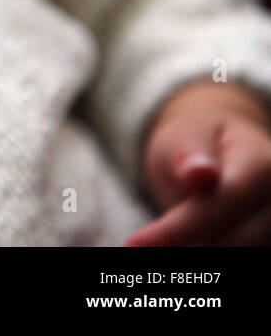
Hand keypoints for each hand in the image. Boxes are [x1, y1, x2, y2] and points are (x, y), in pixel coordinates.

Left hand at [125, 80, 270, 245]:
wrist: (220, 149)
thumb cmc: (197, 140)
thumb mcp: (185, 135)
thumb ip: (190, 155)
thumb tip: (200, 174)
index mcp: (263, 165)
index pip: (223, 203)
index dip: (179, 227)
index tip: (135, 242)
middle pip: (236, 240)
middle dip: (186, 247)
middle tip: (140, 248)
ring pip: (241, 255)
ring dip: (196, 254)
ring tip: (158, 246)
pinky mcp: (268, 242)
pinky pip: (240, 256)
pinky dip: (206, 255)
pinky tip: (180, 249)